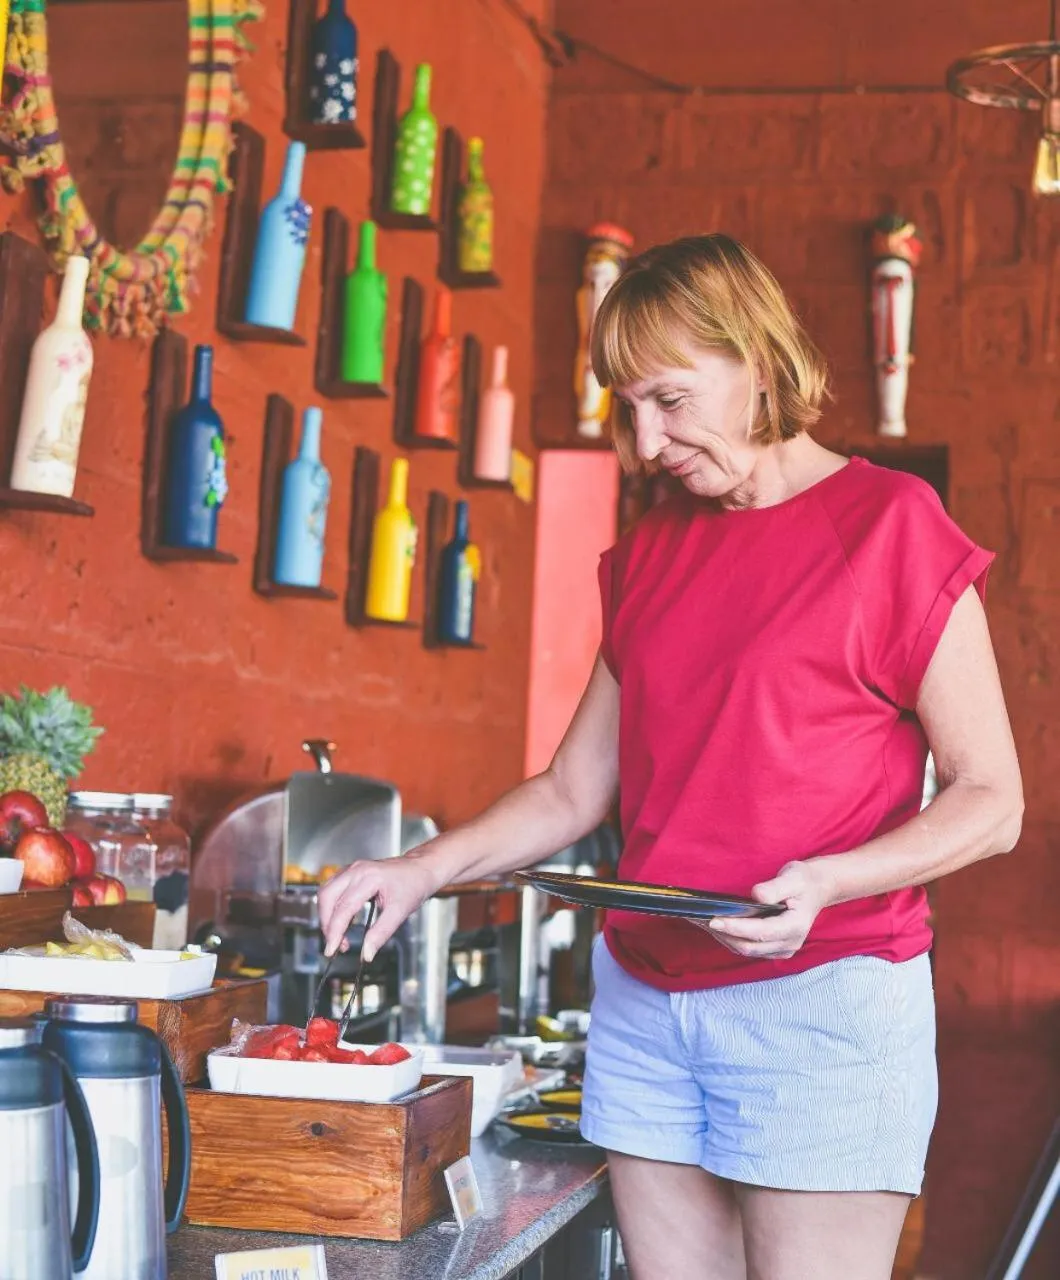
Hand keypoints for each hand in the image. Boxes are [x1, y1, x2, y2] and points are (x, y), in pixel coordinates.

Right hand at [318, 852, 442, 959]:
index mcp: (369, 877)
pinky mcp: (351, 873)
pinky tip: (341, 922)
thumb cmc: (414, 885)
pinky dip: (332, 908)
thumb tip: (366, 953)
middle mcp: (357, 870)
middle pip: (327, 897)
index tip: (331, 950)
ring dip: (327, 916)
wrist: (421, 869)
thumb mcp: (400, 912)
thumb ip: (381, 933)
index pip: (344, 908)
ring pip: (326, 892)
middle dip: (327, 924)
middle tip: (334, 945)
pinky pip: (332, 889)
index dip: (335, 932)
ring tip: (338, 936)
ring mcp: (352, 869)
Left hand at [695, 860, 832, 959]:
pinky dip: (731, 939)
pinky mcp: (774, 949)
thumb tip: (756, 896)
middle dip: (723, 934)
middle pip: (750, 946)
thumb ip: (775, 888)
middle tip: (699, 919)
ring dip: (724, 938)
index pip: (761, 932)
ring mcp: (782, 949)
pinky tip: (716, 927)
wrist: (817, 889)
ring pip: (746, 951)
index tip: (714, 920)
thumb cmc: (804, 881)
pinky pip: (749, 949)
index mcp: (796, 926)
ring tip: (701, 922)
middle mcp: (789, 943)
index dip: (736, 927)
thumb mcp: (793, 877)